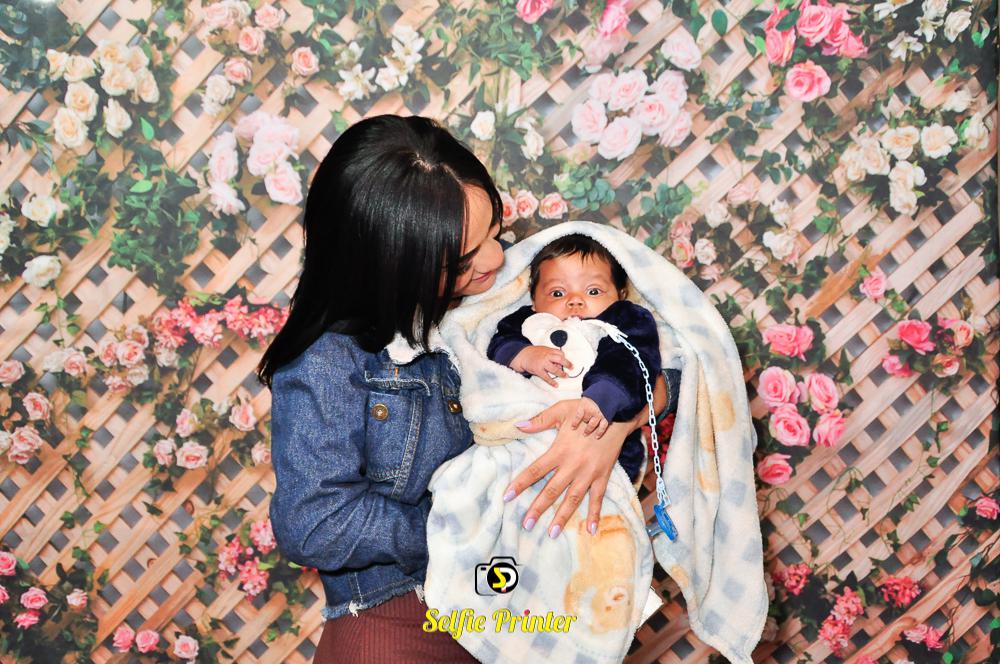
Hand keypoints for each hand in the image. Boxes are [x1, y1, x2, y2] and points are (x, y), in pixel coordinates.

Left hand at [503, 400, 632, 538]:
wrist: (615, 412)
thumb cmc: (585, 410)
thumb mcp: (561, 411)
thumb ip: (539, 420)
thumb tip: (518, 425)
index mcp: (560, 451)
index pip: (535, 470)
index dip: (520, 484)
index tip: (507, 496)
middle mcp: (573, 465)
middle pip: (552, 490)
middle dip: (538, 508)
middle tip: (526, 524)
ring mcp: (588, 473)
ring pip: (573, 499)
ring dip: (562, 517)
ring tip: (551, 533)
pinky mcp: (602, 475)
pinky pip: (598, 498)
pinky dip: (595, 514)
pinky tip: (591, 530)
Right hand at [510, 346, 573, 387]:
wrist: (523, 355)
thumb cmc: (534, 353)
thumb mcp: (544, 350)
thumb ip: (552, 355)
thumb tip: (559, 363)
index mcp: (548, 351)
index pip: (560, 353)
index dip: (564, 358)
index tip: (566, 362)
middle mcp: (546, 356)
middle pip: (559, 359)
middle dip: (567, 364)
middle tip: (571, 367)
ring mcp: (542, 363)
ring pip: (554, 369)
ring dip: (561, 373)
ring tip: (566, 376)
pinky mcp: (538, 370)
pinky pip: (546, 377)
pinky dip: (552, 382)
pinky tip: (556, 385)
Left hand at [569, 397, 608, 437]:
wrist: (609, 390)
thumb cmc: (597, 393)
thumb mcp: (586, 397)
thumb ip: (583, 404)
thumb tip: (577, 410)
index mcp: (585, 405)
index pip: (578, 416)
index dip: (575, 423)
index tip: (573, 428)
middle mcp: (591, 410)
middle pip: (585, 420)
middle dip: (584, 423)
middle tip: (582, 428)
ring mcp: (599, 414)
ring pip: (592, 425)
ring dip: (588, 430)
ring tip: (585, 434)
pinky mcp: (606, 417)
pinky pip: (602, 427)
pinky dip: (600, 432)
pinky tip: (597, 436)